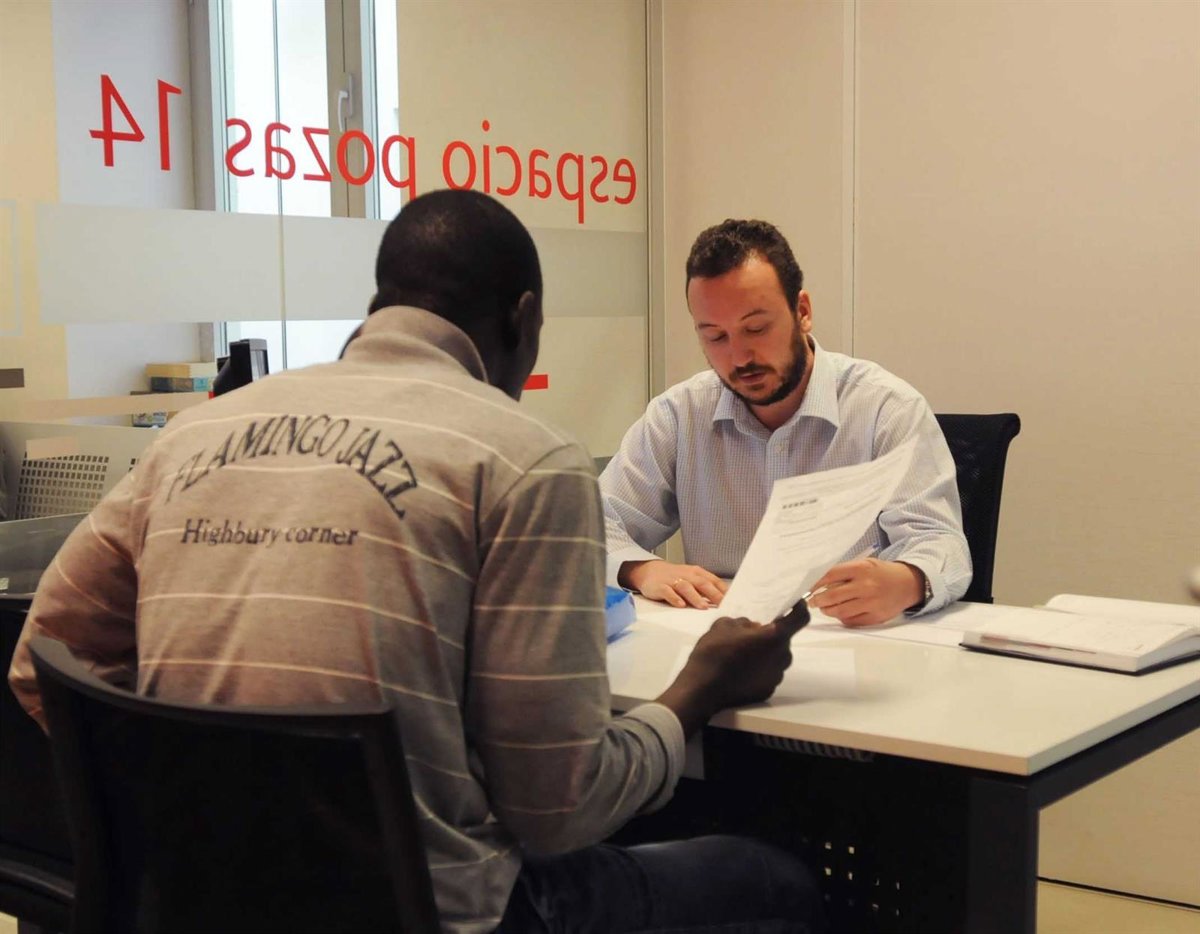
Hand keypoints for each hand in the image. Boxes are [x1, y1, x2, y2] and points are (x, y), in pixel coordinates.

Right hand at [620, 560, 727, 608]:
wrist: (649, 571)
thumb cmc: (675, 578)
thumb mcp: (692, 580)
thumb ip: (706, 589)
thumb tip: (724, 601)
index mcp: (697, 573)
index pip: (713, 581)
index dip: (723, 591)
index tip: (733, 601)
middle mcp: (686, 575)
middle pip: (702, 584)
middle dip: (713, 594)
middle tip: (722, 605)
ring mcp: (673, 580)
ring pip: (686, 587)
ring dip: (695, 597)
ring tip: (703, 607)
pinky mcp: (660, 587)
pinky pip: (668, 592)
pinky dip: (674, 598)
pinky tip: (680, 605)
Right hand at [656, 601, 808, 735]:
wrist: (702, 688)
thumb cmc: (715, 652)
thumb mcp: (724, 624)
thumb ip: (745, 623)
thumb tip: (753, 628)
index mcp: (775, 637)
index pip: (801, 618)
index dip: (799, 608)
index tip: (794, 603)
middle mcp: (782, 657)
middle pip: (783, 640)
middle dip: (771, 634)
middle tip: (751, 633)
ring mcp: (776, 676)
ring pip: (776, 657)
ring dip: (765, 652)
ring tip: (742, 653)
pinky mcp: (768, 690)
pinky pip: (768, 674)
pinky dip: (759, 669)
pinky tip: (740, 670)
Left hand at [807, 558, 924, 626]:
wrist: (908, 583)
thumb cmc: (881, 573)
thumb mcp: (863, 564)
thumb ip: (843, 573)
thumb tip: (818, 584)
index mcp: (861, 569)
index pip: (830, 576)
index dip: (815, 584)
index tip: (807, 589)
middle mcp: (866, 586)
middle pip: (832, 597)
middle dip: (817, 600)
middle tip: (812, 601)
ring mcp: (871, 603)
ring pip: (839, 611)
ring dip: (828, 611)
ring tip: (825, 607)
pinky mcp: (876, 616)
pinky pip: (851, 621)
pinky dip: (842, 618)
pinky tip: (841, 613)